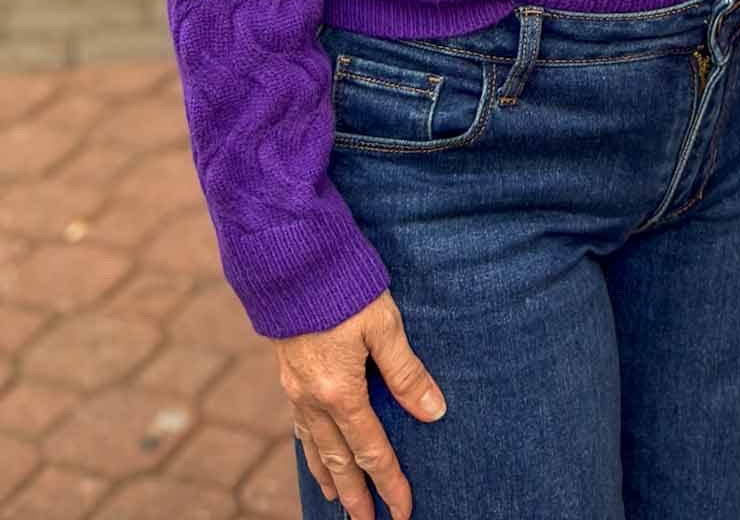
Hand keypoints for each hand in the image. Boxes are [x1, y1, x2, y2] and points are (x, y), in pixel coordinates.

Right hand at [276, 290, 445, 518]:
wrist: (291, 261)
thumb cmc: (344, 286)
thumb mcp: (384, 324)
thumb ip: (407, 371)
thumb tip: (434, 411)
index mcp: (341, 392)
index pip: (372, 450)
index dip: (390, 482)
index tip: (403, 510)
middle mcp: (314, 399)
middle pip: (339, 460)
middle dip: (357, 495)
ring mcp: (296, 389)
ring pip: (314, 447)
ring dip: (329, 478)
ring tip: (338, 503)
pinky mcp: (288, 374)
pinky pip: (300, 426)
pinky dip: (309, 449)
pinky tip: (314, 451)